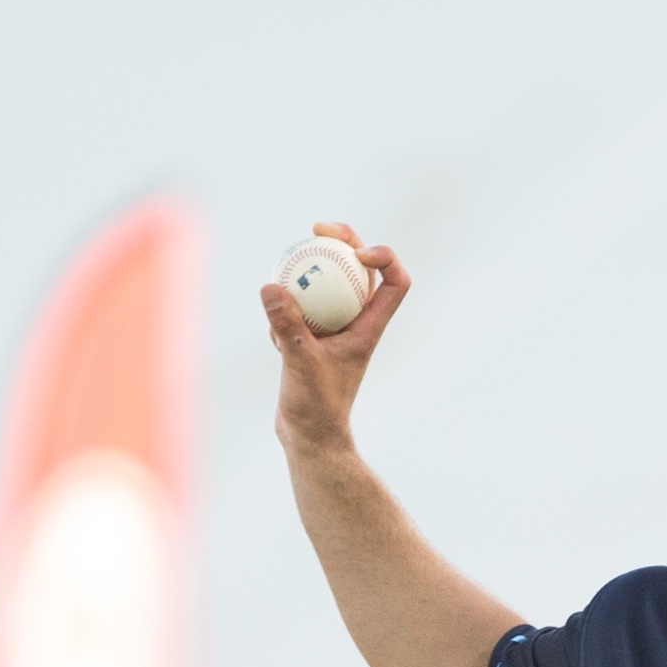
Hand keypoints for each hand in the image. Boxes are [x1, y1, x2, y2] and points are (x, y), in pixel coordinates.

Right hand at [260, 222, 407, 455]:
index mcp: (369, 328)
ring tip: (289, 257)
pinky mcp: (312, 337)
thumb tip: (271, 286)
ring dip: (312, 265)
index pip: (395, 282)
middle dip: (344, 240)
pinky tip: (273, 321)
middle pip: (361, 270)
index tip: (356, 251)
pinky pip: (302, 305)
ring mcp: (334, 330)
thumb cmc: (315, 408)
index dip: (385, 256)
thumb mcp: (300, 363)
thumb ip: (287, 327)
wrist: (308, 438)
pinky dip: (287, 302)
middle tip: (316, 228)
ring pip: (330, 284)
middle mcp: (356, 324)